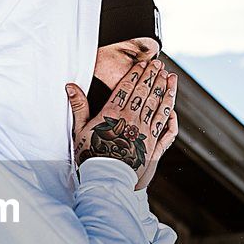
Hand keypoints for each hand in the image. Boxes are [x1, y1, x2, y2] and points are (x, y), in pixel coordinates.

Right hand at [67, 57, 179, 189]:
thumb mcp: (80, 130)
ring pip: (159, 106)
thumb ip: (79, 106)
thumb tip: (70, 86)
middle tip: (159, 64)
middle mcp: (132, 119)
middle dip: (152, 76)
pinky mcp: (154, 145)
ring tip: (170, 77)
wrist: (105, 179)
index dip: (136, 74)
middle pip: (145, 93)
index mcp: (113, 114)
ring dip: (165, 90)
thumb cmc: (90, 156)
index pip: (127, 88)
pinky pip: (166, 127)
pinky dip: (171, 115)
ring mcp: (145, 132)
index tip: (143, 63)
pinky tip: (173, 107)